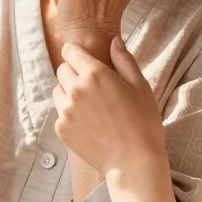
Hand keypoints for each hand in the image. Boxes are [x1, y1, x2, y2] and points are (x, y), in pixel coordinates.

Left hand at [53, 38, 165, 175]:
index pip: (70, 51)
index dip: (78, 54)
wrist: (134, 161)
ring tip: (92, 107)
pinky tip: (90, 123)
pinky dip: (70, 114)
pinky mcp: (61, 128)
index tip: (85, 61)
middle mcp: (75, 89)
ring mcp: (66, 110)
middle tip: (94, 88)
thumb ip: (124, 59)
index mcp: (94, 73)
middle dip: (75, 73)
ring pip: (58, 91)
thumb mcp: (140, 85)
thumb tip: (114, 40)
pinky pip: (60, 112)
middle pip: (62, 70)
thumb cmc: (143, 122)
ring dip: (69, 93)